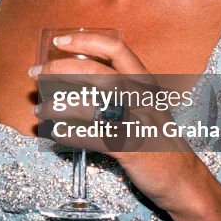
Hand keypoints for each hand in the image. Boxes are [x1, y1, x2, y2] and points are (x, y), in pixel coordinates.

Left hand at [31, 31, 208, 214]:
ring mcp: (136, 122)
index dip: (85, 40)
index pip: (116, 48)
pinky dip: (68, 134)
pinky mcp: (129, 149)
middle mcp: (141, 98)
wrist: (183, 179)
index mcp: (144, 83)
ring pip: (89, 106)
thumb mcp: (146, 106)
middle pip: (96, 73)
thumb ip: (121, 90)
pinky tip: (54, 132)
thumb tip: (78, 77)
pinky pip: (91, 137)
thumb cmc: (158, 140)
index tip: (58, 41)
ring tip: (39, 109)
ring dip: (57, 106)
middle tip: (36, 74)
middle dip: (60, 70)